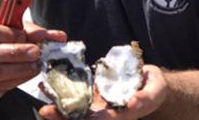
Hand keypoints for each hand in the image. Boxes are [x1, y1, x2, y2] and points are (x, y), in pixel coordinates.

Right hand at [0, 17, 66, 98]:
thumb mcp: (12, 27)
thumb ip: (35, 31)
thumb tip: (59, 37)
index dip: (9, 34)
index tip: (25, 36)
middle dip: (16, 54)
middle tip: (36, 52)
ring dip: (18, 70)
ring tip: (35, 64)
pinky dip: (16, 81)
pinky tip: (28, 74)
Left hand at [38, 65, 167, 119]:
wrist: (148, 82)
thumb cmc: (155, 89)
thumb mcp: (155, 91)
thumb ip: (145, 98)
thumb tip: (132, 103)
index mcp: (120, 116)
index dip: (91, 119)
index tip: (81, 117)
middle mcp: (105, 114)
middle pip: (82, 119)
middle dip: (64, 118)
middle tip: (46, 111)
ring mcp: (97, 105)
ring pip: (75, 109)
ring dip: (58, 108)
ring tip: (42, 103)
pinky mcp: (92, 93)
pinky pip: (75, 93)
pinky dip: (62, 92)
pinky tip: (48, 86)